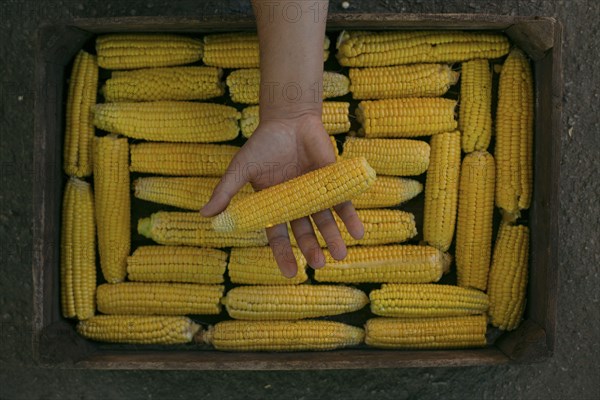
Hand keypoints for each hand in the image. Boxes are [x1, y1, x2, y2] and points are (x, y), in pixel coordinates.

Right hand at [200, 112, 363, 277]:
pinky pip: (343, 202)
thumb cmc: (264, 144)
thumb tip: (204, 216)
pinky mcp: (332, 181)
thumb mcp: (241, 168)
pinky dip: (351, 217)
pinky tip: (358, 232)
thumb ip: (226, 192)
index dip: (284, 254)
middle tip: (319, 263)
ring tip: (341, 255)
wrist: (289, 119)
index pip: (278, 235)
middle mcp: (296, 203)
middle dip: (312, 248)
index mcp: (274, 204)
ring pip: (325, 220)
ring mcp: (315, 193)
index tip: (291, 274)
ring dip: (334, 237)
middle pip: (305, 231)